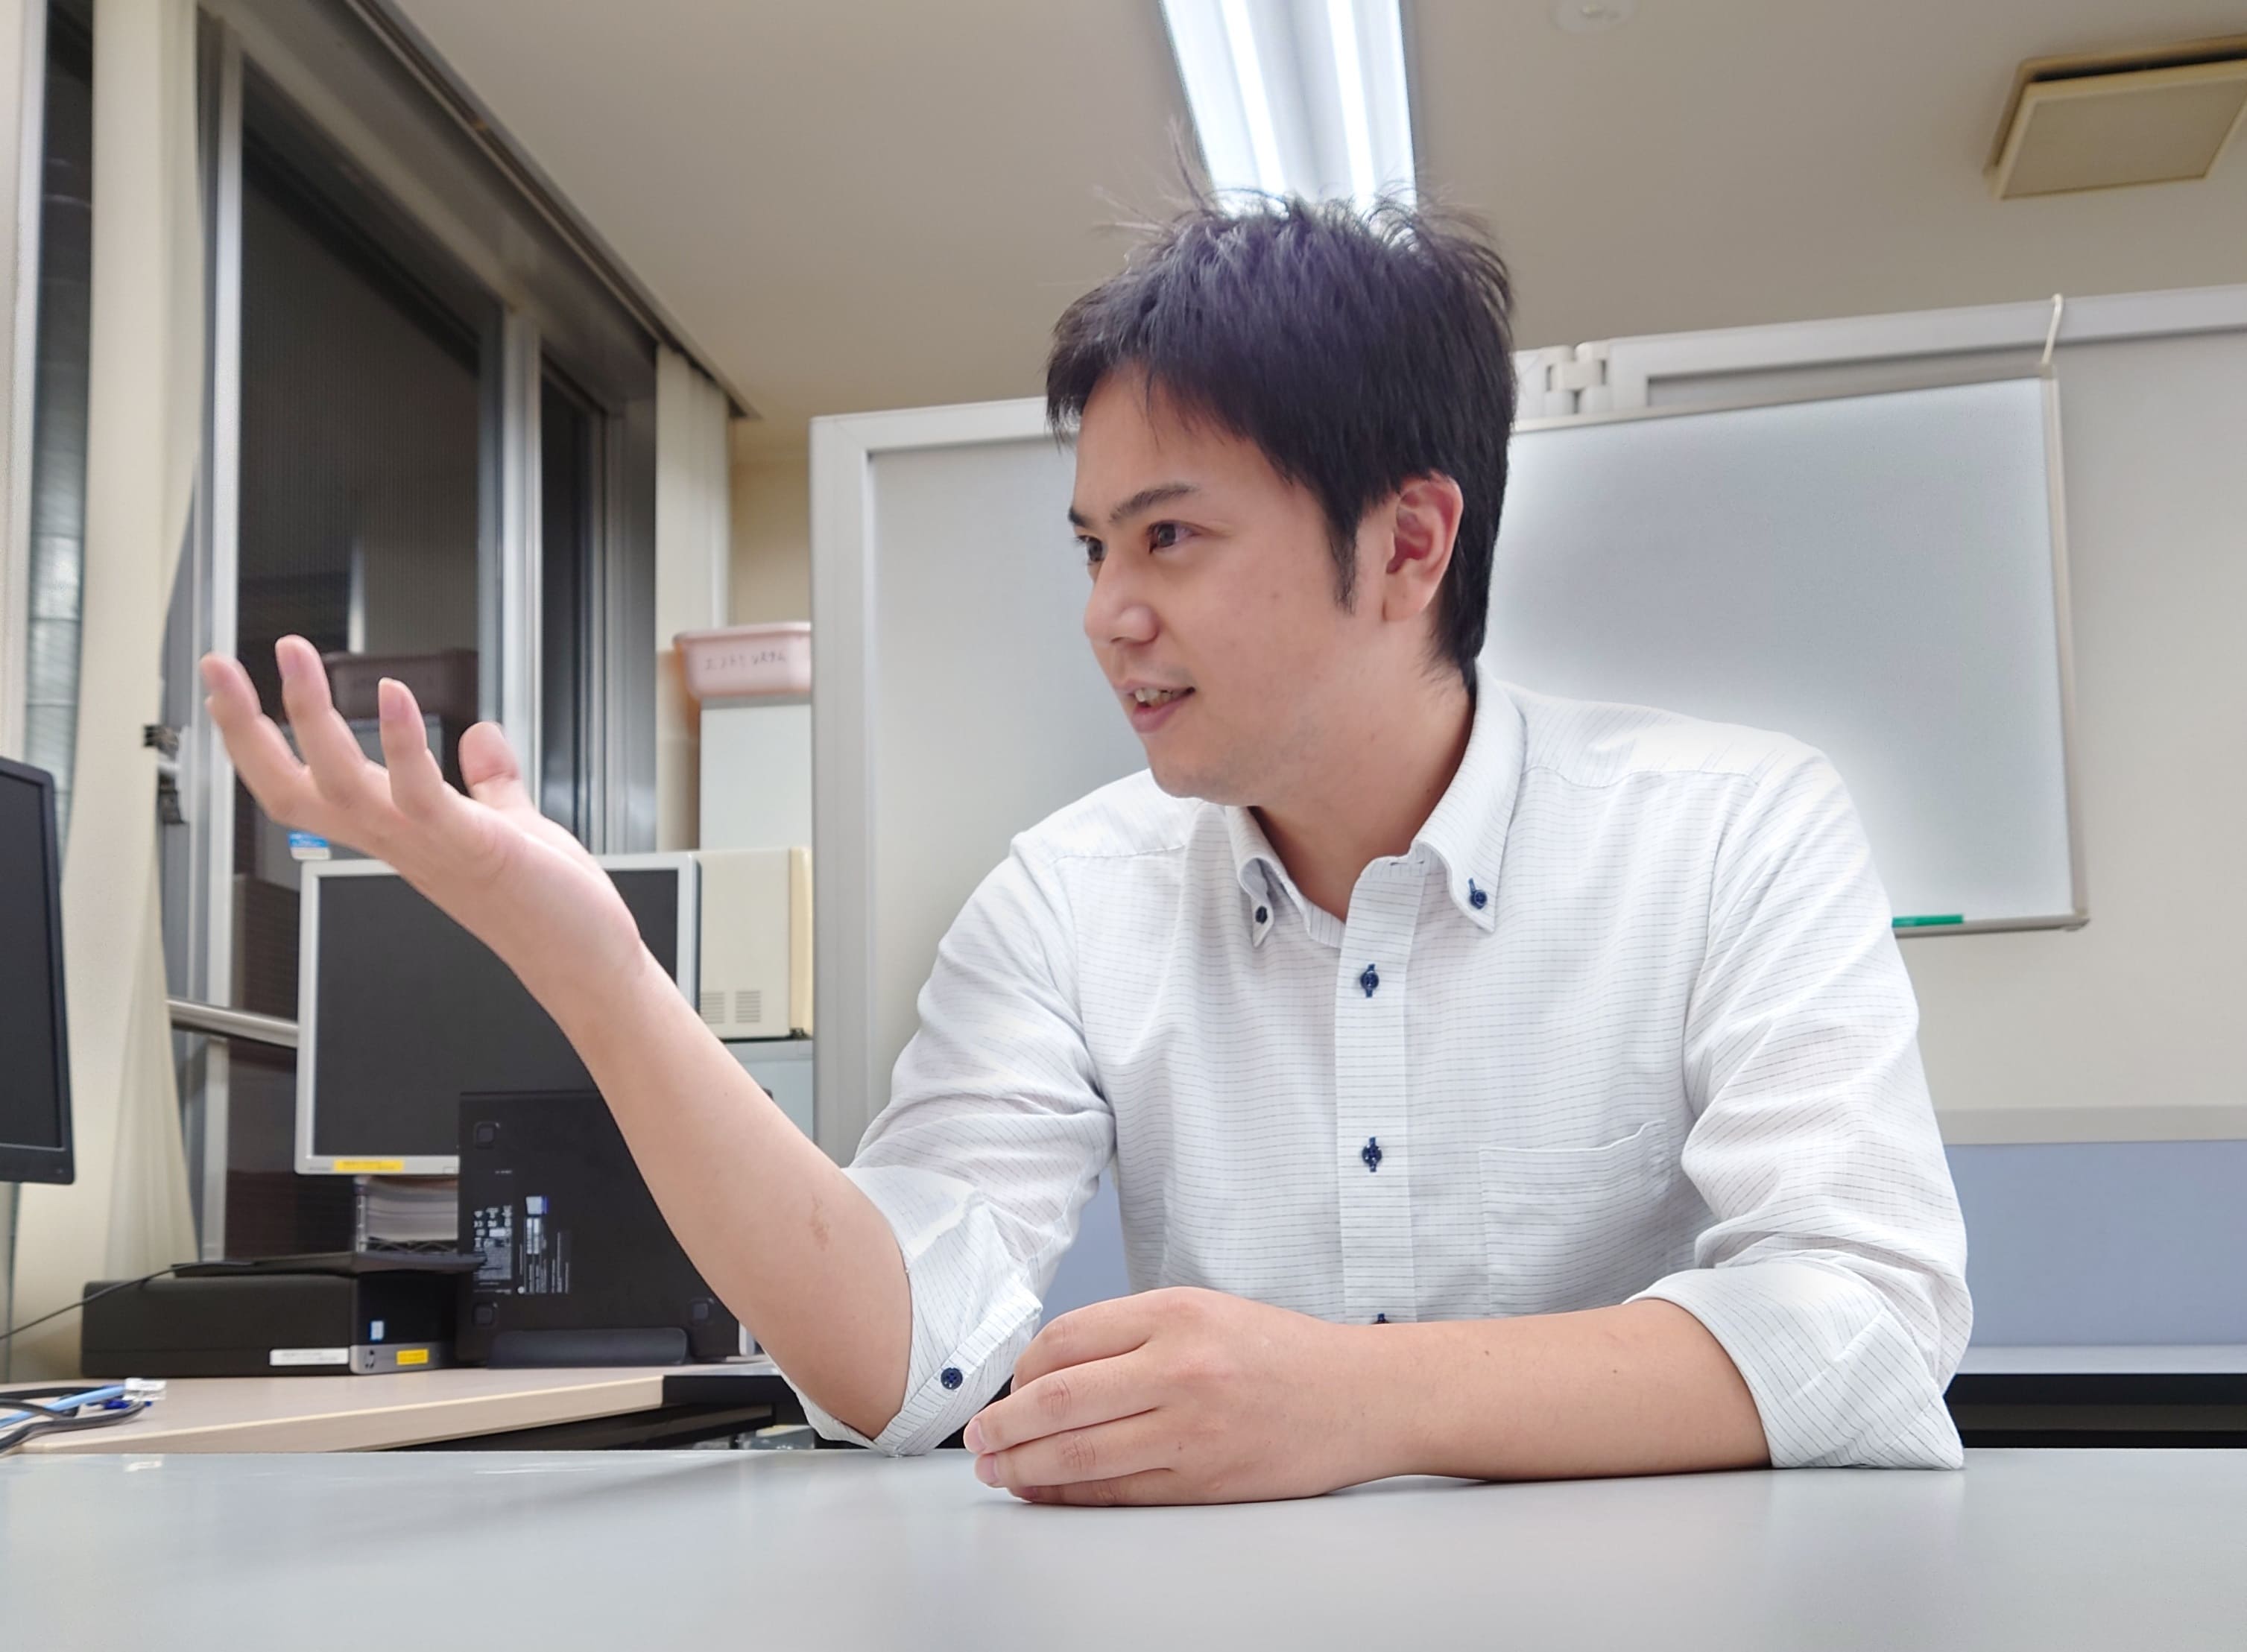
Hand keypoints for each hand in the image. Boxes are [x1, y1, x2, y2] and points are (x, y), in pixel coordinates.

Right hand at [200, 636, 646, 1008]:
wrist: (585, 961)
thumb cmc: (546, 903)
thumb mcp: (506, 827)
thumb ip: (490, 784)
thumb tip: (482, 738)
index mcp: (398, 831)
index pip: (303, 787)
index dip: (257, 743)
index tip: (232, 688)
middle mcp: (398, 840)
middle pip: (292, 789)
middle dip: (247, 728)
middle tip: (218, 665)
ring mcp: (428, 845)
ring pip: (341, 784)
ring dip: (311, 717)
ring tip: (292, 656)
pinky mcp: (471, 847)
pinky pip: (420, 794)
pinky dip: (402, 742)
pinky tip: (391, 693)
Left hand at [960, 1286, 1386, 1505]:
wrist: (1361, 1396)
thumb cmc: (1280, 1353)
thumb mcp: (1204, 1310)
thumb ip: (1130, 1333)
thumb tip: (1048, 1373)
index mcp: (1175, 1314)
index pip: (1065, 1340)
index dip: (1020, 1371)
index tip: (1004, 1389)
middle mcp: (1180, 1367)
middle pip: (1059, 1399)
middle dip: (1004, 1426)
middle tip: (977, 1440)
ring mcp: (1193, 1428)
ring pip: (1080, 1454)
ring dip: (1025, 1468)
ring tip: (998, 1471)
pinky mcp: (1206, 1480)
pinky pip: (1118, 1492)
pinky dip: (1070, 1497)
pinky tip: (1046, 1493)